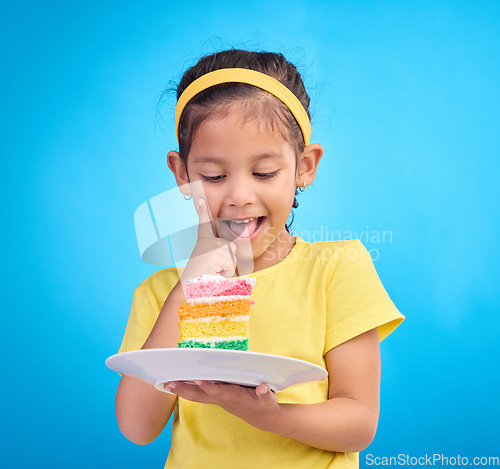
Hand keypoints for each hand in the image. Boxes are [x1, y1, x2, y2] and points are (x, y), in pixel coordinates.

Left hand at [163, 380, 279, 431]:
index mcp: (235, 397)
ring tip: (166, 383)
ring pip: (196, 396)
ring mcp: (218, 399)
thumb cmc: (264, 405)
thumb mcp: (269, 400)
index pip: (219, 391)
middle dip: (185, 389)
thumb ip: (265, 393)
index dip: (208, 387)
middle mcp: (223, 399)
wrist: (261, 417)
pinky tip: (176, 385)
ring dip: (181, 390)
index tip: (198, 380)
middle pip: (201, 395)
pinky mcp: (216, 397)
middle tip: (170, 383)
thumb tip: (263, 388)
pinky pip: (198, 394)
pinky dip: (186, 390)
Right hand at [180, 197, 236, 284]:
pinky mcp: (213, 254)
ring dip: (227, 269)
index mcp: (204, 242)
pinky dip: (225, 274)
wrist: (190, 291)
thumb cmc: (202, 280)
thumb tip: (227, 250)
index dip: (203, 210)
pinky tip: (212, 275)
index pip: (205, 223)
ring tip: (212, 273)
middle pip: (232, 247)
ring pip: (233, 257)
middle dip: (228, 261)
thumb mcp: (210, 263)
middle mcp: (206, 241)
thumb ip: (220, 255)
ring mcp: (210, 246)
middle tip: (214, 269)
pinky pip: (230, 265)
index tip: (201, 197)